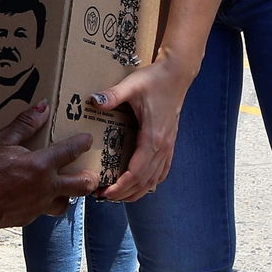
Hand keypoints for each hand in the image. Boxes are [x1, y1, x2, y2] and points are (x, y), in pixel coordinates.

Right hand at [0, 101, 96, 231]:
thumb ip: (24, 124)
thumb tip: (42, 107)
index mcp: (40, 166)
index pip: (71, 151)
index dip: (83, 143)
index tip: (88, 139)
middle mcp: (45, 188)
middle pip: (81, 185)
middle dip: (91, 177)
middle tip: (91, 171)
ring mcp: (38, 206)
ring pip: (66, 204)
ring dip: (69, 194)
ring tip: (65, 185)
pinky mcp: (28, 218)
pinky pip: (45, 210)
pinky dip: (46, 202)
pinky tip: (36, 195)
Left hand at [88, 56, 190, 201]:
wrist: (177, 74)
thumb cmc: (155, 80)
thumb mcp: (131, 86)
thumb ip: (113, 95)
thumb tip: (94, 100)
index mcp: (153, 137)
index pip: (137, 172)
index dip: (121, 186)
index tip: (106, 192)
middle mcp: (163, 146)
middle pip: (145, 181)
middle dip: (124, 193)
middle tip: (103, 197)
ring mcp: (168, 146)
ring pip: (155, 179)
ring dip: (137, 191)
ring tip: (118, 196)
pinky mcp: (170, 143)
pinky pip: (163, 170)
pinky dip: (151, 182)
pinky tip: (142, 184)